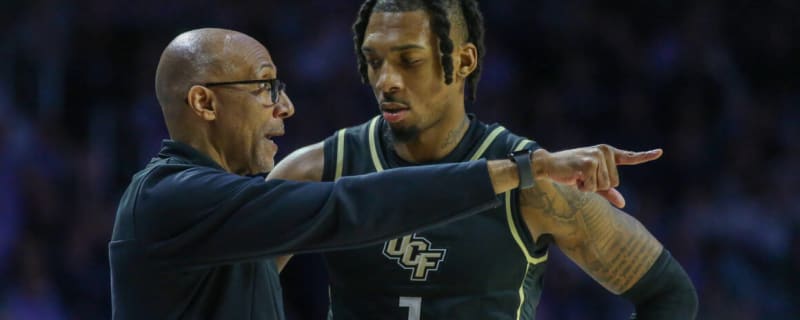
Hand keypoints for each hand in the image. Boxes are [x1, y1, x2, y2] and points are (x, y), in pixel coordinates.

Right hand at [532, 145, 662, 207]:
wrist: (547, 165)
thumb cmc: (569, 172)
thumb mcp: (591, 182)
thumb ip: (607, 192)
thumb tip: (623, 203)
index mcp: (607, 153)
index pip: (629, 157)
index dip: (645, 156)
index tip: (660, 152)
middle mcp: (604, 151)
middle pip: (614, 183)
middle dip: (597, 186)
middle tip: (581, 177)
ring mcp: (597, 156)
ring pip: (604, 186)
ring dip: (588, 187)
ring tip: (576, 176)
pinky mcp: (589, 163)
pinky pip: (593, 187)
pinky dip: (582, 187)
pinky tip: (573, 178)